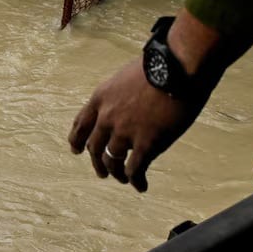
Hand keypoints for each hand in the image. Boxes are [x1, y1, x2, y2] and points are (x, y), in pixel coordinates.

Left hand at [68, 57, 198, 192]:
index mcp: (101, 98)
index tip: (76, 149)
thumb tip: (129, 101)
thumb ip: (122, 93)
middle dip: (97, 162)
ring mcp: (125, 132)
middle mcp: (107, 117)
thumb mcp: (127, 76)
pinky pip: (135, 170)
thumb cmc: (158, 65)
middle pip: (95, 147)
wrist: (176, 68)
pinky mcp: (146, 144)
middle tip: (102, 171)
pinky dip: (136, 180)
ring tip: (122, 178)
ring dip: (116, 173)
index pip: (81, 123)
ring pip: (112, 161)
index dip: (77, 139)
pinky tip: (141, 186)